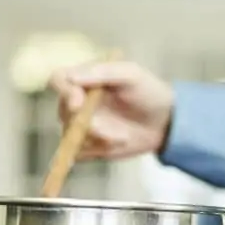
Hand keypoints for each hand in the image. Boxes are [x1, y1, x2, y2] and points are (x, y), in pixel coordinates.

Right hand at [48, 60, 173, 159]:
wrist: (165, 122)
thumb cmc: (149, 91)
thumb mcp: (131, 74)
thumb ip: (102, 72)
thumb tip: (71, 77)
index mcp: (85, 79)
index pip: (59, 80)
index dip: (63, 91)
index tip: (78, 103)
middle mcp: (78, 102)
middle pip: (63, 111)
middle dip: (85, 123)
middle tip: (108, 131)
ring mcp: (82, 125)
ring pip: (70, 135)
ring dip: (96, 139)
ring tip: (122, 137)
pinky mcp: (89, 145)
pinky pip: (80, 153)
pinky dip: (98, 151)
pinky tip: (119, 144)